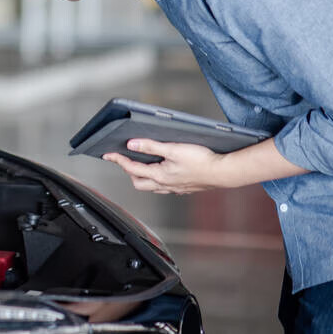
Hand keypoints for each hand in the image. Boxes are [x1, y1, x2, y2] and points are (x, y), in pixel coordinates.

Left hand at [103, 139, 225, 194]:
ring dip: (143, 177)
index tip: (108, 155)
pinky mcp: (184, 188)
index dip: (118, 160)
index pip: (132, 168)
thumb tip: (132, 145)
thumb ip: (151, 147)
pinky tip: (163, 173)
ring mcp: (175, 188)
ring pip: (152, 186)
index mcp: (160, 176)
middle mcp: (165, 185)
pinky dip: (157, 180)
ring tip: (141, 165)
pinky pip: (165, 188)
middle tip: (124, 160)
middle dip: (129, 171)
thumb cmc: (202, 161)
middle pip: (138, 182)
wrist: (224, 173)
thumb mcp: (173, 149)